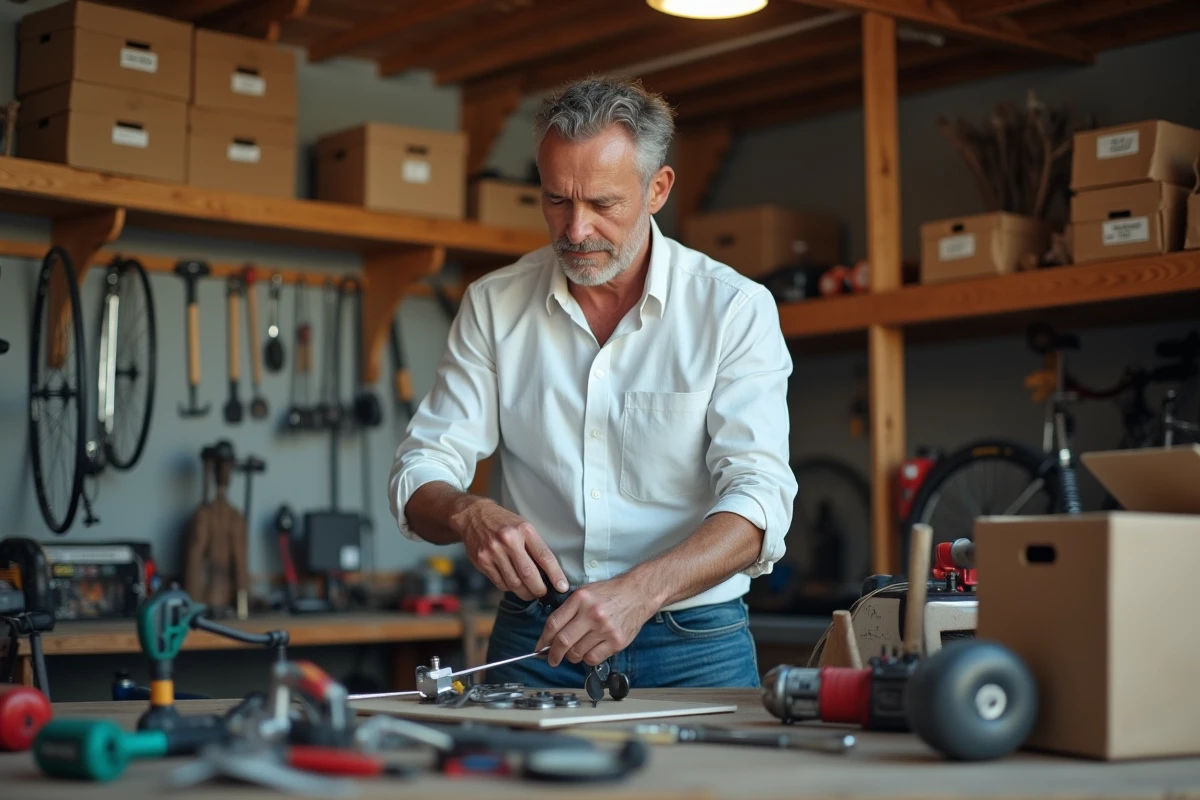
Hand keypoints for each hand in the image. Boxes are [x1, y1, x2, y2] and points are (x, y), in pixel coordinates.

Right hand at [452, 498, 567, 600]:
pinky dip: (510, 588)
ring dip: (525, 592)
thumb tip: (549, 574)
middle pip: (528, 574)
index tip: (562, 587)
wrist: (474, 516)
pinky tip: (514, 585)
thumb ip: (535, 547)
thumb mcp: (524, 527)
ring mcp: (493, 551)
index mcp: (524, 530)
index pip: (544, 556)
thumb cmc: (505, 523)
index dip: (556, 575)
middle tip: (544, 594)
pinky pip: (500, 583)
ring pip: (514, 582)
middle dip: (539, 589)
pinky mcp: (482, 561)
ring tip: (530, 593)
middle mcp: (508, 540)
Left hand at [536, 575, 655, 667]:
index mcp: (580, 599)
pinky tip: (590, 651)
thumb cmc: (610, 593)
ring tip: (575, 651)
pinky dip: (587, 658)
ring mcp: (605, 629)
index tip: (539, 648)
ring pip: (577, 653)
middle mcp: (592, 613)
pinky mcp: (616, 641)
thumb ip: (568, 610)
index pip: (553, 623)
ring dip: (572, 656)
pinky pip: (593, 659)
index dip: (543, 640)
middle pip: (563, 642)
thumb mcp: (585, 592)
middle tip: (551, 659)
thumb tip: (551, 634)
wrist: (638, 593)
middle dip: (553, 654)